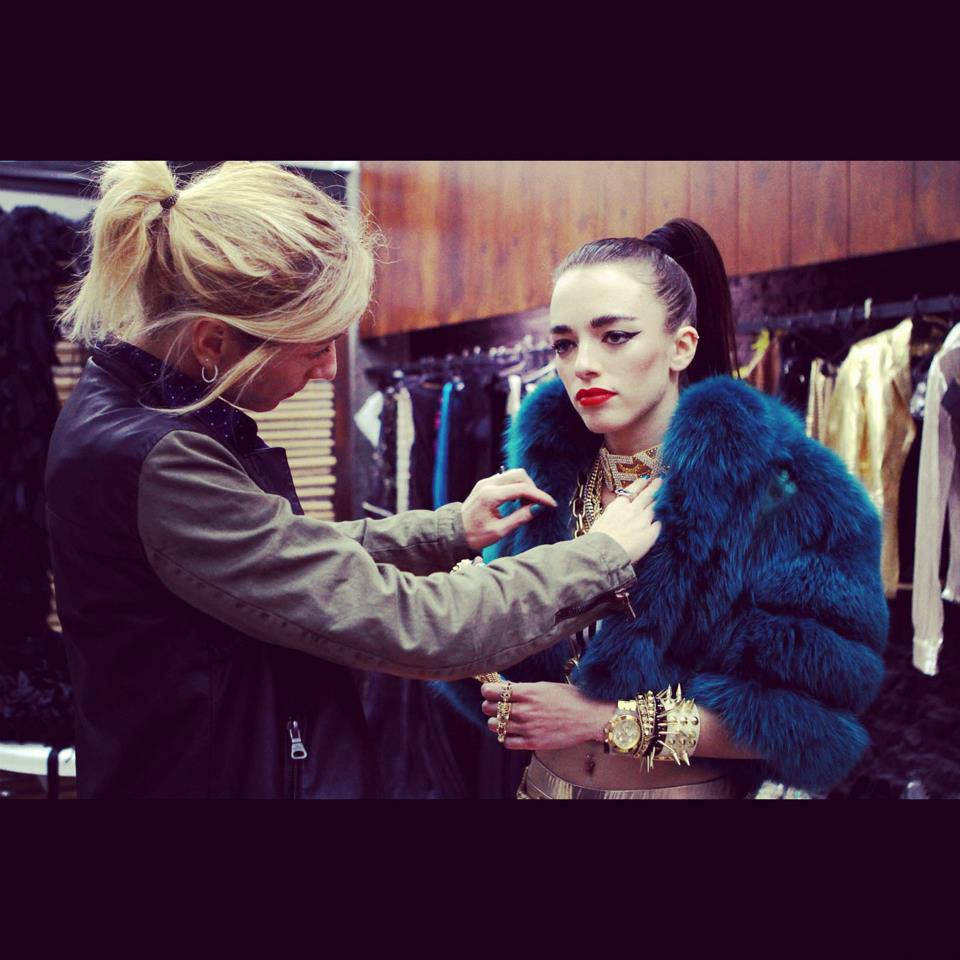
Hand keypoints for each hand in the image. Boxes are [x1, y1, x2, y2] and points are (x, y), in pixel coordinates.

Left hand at [461, 469, 557, 552]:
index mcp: (491, 496)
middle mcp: (488, 484)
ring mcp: (485, 482)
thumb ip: (520, 518)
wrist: (454, 532)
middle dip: (533, 488)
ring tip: (527, 504)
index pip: (522, 489)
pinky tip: (517, 501)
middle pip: (519, 475)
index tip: (551, 504)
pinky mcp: (485, 484)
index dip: (539, 496)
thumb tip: (538, 509)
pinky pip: (506, 478)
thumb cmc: (475, 535)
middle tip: (537, 505)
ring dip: (525, 486)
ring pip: (513, 474)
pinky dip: (516, 486)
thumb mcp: (499, 531)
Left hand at [480, 681, 613, 750]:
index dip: (487, 691)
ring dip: (496, 722)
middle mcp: (526, 710)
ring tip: (504, 719)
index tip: (488, 691)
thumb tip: (505, 688)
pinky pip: (507, 742)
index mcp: (529, 692)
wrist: (589, 717)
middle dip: (489, 706)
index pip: (493, 692)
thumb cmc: (570, 698)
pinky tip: (514, 732)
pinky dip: (507, 737)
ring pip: (496, 726)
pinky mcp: (534, 743)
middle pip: (490, 708)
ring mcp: (528, 728)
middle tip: (495, 705)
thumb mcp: (545, 686)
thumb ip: (524, 689)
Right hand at [588, 476, 661, 563]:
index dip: (640, 484)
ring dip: (662, 499)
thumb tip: (615, 512)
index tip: (645, 479)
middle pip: (646, 495)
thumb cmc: (598, 541)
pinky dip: (662, 520)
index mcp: (617, 507)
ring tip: (668, 496)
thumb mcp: (601, 521)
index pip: (631, 491)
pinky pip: (659, 524)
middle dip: (655, 486)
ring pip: (655, 506)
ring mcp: (643, 520)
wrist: (605, 553)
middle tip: (661, 480)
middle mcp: (632, 510)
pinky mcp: (651, 533)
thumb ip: (612, 514)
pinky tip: (668, 517)